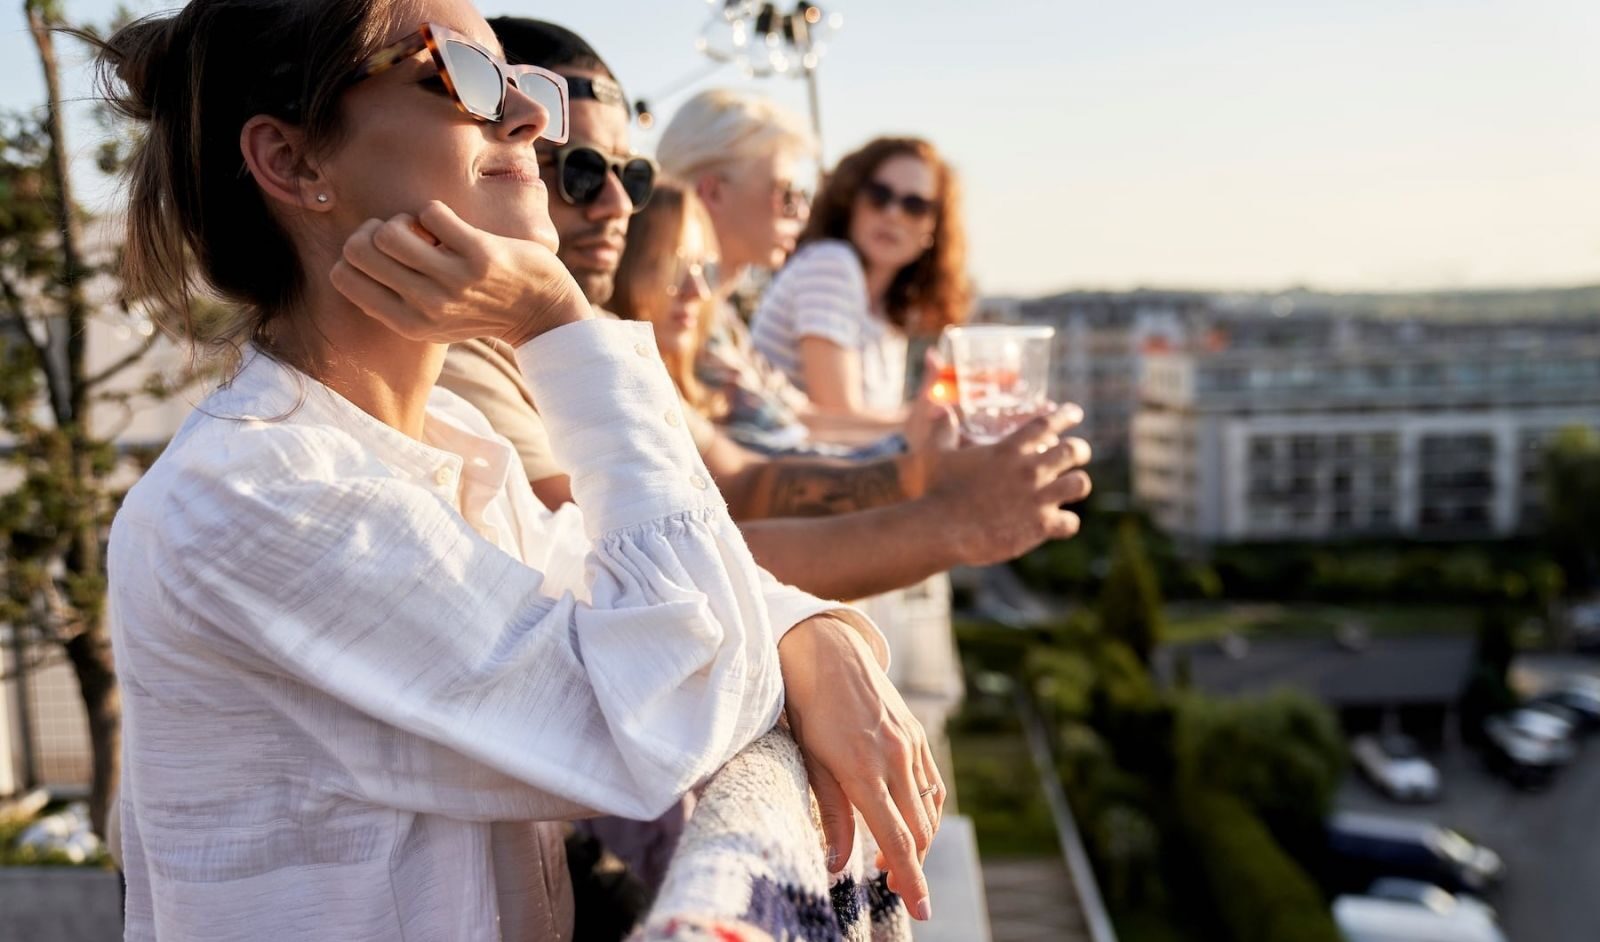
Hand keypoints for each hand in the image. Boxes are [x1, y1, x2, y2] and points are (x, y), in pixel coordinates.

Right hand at [330, 201, 590, 345]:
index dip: (354, 252)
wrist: (542, 311)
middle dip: (374, 229)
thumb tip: (352, 256)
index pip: (342, 277)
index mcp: (408, 323)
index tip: (381, 250)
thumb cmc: (482, 309)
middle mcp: (426, 306)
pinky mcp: (479, 255)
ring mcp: (453, 281)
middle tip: (402, 233)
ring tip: (426, 229)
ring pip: (389, 231)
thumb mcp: (432, 322)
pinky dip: (436, 211)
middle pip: (358, 249)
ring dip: (405, 219)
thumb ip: (394, 301)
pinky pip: (430, 213)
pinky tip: (452, 226)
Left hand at [778, 615, 944, 921]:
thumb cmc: (808, 707)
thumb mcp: (809, 761)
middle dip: (912, 866)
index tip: (922, 910)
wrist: (827, 650)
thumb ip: (829, 814)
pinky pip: (932, 784)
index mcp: (864, 770)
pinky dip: (926, 810)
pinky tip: (910, 819)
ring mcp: (911, 745)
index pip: (896, 840)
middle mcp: (895, 759)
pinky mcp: (918, 735)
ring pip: (928, 810)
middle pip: (918, 831)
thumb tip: (834, 864)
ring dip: (918, 840)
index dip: (911, 880)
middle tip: (892, 888)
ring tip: (893, 859)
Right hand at [924, 403, 1091, 565]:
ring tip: (1072, 487)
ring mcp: (1038, 498)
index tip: (1076, 413)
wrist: (942, 529)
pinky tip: (1060, 524)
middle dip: (1080, 450)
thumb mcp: (936, 454)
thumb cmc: (937, 490)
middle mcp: (1029, 470)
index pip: (1046, 424)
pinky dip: (1067, 523)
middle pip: (1073, 450)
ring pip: (1080, 484)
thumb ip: (942, 430)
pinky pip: (1070, 522)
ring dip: (1077, 485)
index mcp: (1008, 450)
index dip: (1065, 416)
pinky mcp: (1040, 526)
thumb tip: (941, 410)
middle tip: (1078, 453)